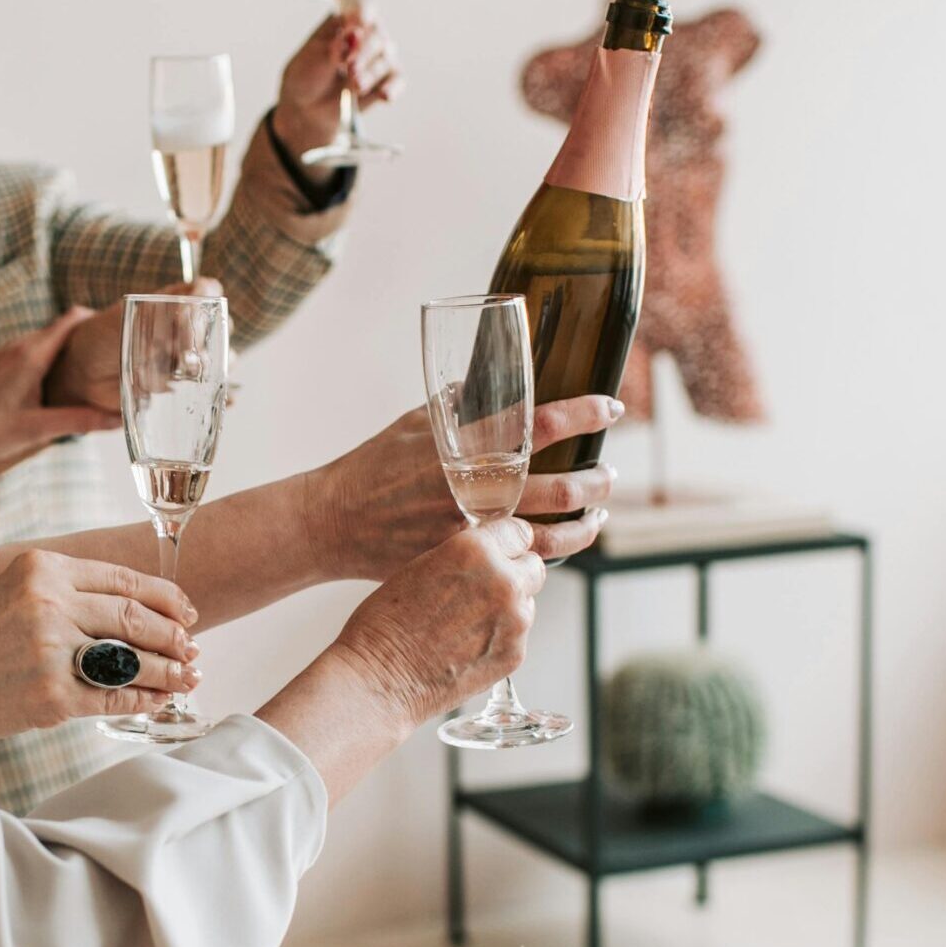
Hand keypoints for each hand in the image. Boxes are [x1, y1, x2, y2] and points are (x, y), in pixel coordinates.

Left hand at [0, 309, 120, 465]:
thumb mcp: (37, 430)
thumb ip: (78, 421)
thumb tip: (116, 420)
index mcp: (30, 355)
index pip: (70, 320)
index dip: (95, 319)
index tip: (117, 327)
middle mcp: (17, 347)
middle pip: (61, 328)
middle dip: (87, 335)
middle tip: (116, 350)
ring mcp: (5, 355)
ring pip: (45, 340)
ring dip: (68, 347)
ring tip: (94, 364)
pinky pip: (31, 351)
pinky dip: (50, 357)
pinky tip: (59, 380)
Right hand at [0, 550, 201, 747]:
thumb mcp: (15, 590)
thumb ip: (68, 590)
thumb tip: (137, 608)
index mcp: (43, 569)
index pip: (122, 578)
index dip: (164, 596)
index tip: (187, 609)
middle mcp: (50, 604)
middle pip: (134, 617)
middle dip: (173, 633)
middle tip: (192, 645)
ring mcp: (52, 652)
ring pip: (133, 658)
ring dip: (169, 668)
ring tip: (188, 673)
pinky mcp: (52, 697)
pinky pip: (116, 697)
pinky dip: (145, 699)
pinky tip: (160, 699)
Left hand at [44, 278, 223, 411]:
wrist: (81, 375)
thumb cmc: (99, 337)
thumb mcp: (121, 318)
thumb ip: (151, 315)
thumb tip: (184, 319)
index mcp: (171, 303)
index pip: (206, 291)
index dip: (208, 299)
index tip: (193, 315)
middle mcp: (184, 329)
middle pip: (220, 326)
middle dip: (213, 339)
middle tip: (188, 354)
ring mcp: (184, 358)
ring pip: (221, 359)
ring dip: (218, 366)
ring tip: (191, 373)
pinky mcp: (181, 386)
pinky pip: (211, 388)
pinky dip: (224, 394)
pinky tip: (230, 399)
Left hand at [271, 11, 401, 160]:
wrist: (306, 106)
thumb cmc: (307, 73)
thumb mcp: (313, 58)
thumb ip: (333, 47)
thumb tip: (353, 35)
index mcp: (348, 21)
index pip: (364, 8)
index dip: (363, 14)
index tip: (357, 25)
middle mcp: (368, 35)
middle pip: (378, 35)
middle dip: (364, 52)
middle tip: (349, 67)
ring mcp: (378, 58)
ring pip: (386, 59)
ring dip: (371, 73)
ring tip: (355, 85)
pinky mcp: (385, 81)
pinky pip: (397, 81)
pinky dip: (392, 87)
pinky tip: (384, 95)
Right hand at [301, 394, 622, 579]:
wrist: (335, 521)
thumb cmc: (371, 466)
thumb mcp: (412, 423)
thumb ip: (453, 407)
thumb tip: (485, 386)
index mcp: (465, 447)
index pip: (540, 425)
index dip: (583, 413)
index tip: (610, 407)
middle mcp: (475, 490)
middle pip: (561, 488)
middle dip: (597, 480)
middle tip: (609, 472)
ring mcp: (473, 530)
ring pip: (551, 535)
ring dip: (585, 522)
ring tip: (598, 512)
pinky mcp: (466, 560)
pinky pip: (520, 560)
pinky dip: (548, 552)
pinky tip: (560, 542)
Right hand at [329, 516, 547, 738]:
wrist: (380, 677)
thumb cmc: (386, 621)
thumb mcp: (421, 565)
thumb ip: (464, 557)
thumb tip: (488, 558)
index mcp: (475, 549)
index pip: (519, 531)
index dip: (506, 543)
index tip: (500, 552)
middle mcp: (503, 580)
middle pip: (533, 567)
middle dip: (514, 574)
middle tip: (483, 589)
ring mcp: (514, 621)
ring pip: (527, 603)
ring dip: (507, 607)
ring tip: (465, 623)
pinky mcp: (516, 654)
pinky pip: (518, 635)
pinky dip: (500, 637)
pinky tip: (466, 644)